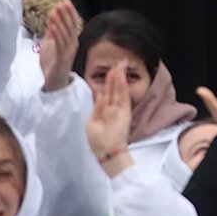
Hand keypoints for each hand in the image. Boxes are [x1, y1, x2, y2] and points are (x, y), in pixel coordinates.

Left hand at [40, 0, 80, 91]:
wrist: (54, 82)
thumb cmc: (53, 63)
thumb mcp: (51, 44)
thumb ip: (52, 32)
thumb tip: (52, 17)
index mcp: (71, 40)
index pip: (72, 23)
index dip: (69, 12)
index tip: (65, 1)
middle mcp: (72, 44)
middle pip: (71, 27)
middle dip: (66, 14)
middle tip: (63, 3)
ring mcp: (68, 51)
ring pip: (65, 34)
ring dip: (60, 22)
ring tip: (56, 12)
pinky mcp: (62, 58)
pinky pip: (60, 44)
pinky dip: (57, 35)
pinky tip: (53, 27)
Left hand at [85, 60, 135, 177]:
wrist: (107, 153)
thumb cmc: (98, 142)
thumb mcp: (91, 123)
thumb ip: (97, 107)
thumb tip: (100, 94)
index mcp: (104, 110)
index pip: (107, 91)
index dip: (108, 81)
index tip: (110, 70)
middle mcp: (113, 108)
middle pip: (114, 87)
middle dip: (116, 74)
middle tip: (119, 62)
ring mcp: (119, 109)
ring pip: (119, 89)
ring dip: (120, 77)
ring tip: (121, 65)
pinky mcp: (125, 112)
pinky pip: (124, 97)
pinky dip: (123, 87)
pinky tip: (122, 78)